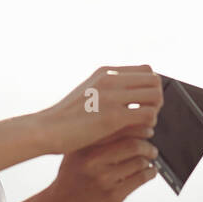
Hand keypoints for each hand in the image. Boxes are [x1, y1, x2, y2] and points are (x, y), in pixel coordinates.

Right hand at [32, 121, 160, 201]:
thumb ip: (95, 139)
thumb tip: (127, 126)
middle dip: (147, 145)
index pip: (119, 128)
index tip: (146, 129)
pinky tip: (149, 172)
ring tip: (149, 160)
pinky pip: (140, 179)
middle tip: (151, 148)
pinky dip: (150, 173)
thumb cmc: (69, 179)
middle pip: (133, 143)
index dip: (138, 127)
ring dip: (149, 160)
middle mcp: (93, 160)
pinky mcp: (112, 195)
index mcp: (85, 145)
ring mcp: (103, 178)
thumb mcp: (75, 154)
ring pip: (139, 161)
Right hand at [36, 66, 163, 154]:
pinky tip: (140, 132)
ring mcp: (112, 97)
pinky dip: (149, 123)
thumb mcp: (86, 93)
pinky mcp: (114, 116)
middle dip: (156, 97)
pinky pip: (148, 114)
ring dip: (155, 110)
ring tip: (145, 123)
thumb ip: (105, 89)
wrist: (47, 130)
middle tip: (148, 114)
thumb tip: (128, 95)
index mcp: (105, 72)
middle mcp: (110, 79)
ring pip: (155, 95)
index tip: (144, 101)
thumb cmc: (65, 118)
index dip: (150, 86)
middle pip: (154, 79)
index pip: (146, 69)